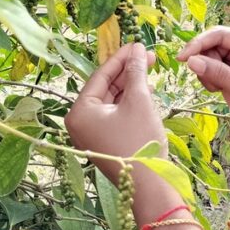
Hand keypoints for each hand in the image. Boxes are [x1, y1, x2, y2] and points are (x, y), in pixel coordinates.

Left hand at [66, 43, 202, 229]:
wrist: (149, 185)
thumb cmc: (140, 140)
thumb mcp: (139, 101)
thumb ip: (136, 72)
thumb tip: (137, 50)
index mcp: (79, 111)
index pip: (100, 75)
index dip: (121, 58)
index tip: (138, 44)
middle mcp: (79, 122)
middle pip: (104, 87)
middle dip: (127, 72)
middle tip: (148, 56)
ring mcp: (91, 134)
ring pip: (111, 100)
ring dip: (130, 86)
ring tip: (150, 71)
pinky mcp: (104, 141)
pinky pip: (114, 114)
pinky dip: (129, 102)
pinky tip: (145, 92)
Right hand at [177, 26, 229, 151]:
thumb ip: (218, 74)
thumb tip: (191, 61)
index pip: (219, 34)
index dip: (198, 44)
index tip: (182, 59)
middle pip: (209, 44)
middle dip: (206, 65)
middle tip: (215, 85)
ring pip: (205, 56)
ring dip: (207, 74)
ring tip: (221, 88)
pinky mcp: (228, 63)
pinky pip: (207, 65)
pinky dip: (209, 78)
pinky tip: (221, 88)